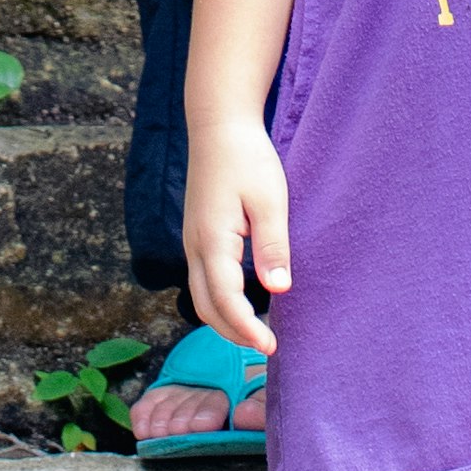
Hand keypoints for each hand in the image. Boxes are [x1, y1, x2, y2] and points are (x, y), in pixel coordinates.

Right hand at [182, 104, 290, 358]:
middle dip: (233, 333)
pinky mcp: (197, 234)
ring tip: (255, 331)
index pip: (225, 300)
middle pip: (206, 306)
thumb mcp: (269, 199)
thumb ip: (272, 246)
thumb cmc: (247, 157)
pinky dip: (219, 300)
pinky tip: (243, 301)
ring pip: (200, 295)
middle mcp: (194, 245)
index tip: (269, 347)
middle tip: (265, 346)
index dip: (246, 329)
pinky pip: (202, 279)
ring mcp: (191, 240)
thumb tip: (278, 290)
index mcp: (211, 240)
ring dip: (224, 319)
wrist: (218, 124)